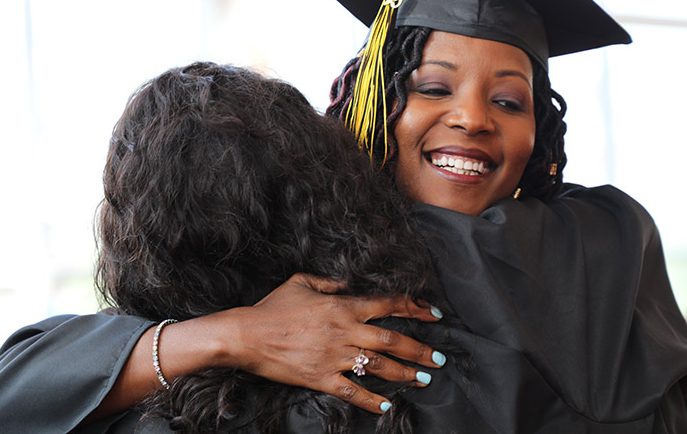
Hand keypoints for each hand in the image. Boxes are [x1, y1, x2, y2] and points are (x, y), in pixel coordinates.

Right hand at [213, 273, 444, 413]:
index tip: (433, 313)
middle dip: (420, 349)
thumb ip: (329, 281)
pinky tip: (387, 405)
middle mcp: (345, 331)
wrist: (246, 335)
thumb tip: (347, 283)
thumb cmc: (273, 307)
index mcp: (342, 306)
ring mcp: (334, 356)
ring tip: (424, 379)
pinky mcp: (322, 378)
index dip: (415, 307)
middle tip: (440, 358)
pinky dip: (372, 400)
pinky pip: (353, 391)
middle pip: (392, 339)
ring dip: (405, 374)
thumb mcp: (301, 282)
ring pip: (379, 366)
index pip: (388, 304)